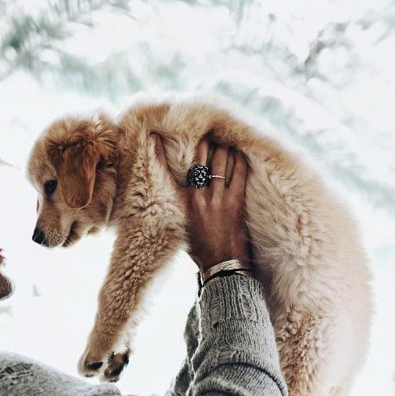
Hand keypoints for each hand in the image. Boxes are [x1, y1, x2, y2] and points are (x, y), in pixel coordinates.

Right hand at [153, 134, 253, 272]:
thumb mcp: (182, 226)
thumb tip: (184, 189)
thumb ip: (183, 206)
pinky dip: (239, 161)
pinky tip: (240, 153)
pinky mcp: (235, 202)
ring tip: (224, 139)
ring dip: (222, 148)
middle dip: (202, 143)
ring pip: (219, 163)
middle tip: (205, 130)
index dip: (160, 153)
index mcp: (182, 204)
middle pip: (199, 161)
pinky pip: (238, 174)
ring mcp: (218, 199)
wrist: (222, 265)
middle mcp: (198, 198)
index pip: (168, 173)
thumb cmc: (201, 248)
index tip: (154, 137)